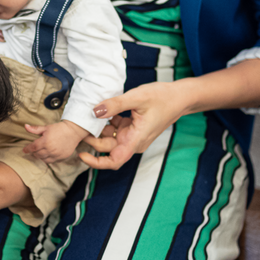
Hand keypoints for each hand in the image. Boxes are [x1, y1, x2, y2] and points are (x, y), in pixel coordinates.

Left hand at [23, 120, 87, 163]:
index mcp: (45, 141)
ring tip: (39, 153)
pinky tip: (47, 155)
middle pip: (37, 155)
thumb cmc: (59, 128)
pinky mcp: (61, 157)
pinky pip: (51, 161)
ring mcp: (56, 155)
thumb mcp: (46, 127)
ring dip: (40, 157)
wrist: (73, 132)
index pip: (33, 148)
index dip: (27, 149)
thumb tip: (25, 126)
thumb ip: (35, 129)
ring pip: (43, 159)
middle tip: (33, 150)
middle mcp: (50, 149)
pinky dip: (47, 159)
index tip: (24, 150)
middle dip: (34, 152)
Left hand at [79, 82, 197, 169]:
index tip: (81, 155)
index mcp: (136, 140)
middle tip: (79, 125)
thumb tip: (94, 111)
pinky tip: (102, 110)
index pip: (114, 161)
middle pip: (107, 148)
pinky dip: (107, 122)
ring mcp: (133, 136)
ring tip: (87, 115)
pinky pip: (115, 129)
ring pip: (110, 138)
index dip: (96, 162)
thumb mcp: (137, 97)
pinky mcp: (132, 129)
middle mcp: (134, 142)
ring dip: (98, 129)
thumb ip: (115, 104)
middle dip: (92, 139)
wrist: (180, 97)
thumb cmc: (163, 98)